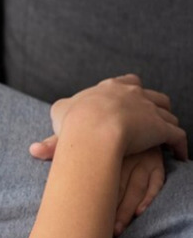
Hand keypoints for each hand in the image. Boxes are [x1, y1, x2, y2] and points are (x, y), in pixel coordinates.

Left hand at [30, 136, 164, 235]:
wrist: (118, 113)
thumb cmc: (91, 126)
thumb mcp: (75, 131)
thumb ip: (56, 143)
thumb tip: (32, 150)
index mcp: (105, 145)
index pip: (101, 175)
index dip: (94, 199)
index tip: (83, 218)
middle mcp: (126, 152)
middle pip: (119, 186)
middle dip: (112, 212)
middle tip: (103, 231)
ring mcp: (143, 156)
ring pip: (138, 188)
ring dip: (128, 211)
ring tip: (116, 230)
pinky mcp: (155, 160)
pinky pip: (156, 181)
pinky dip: (149, 198)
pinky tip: (139, 213)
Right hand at [48, 75, 187, 159]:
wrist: (92, 129)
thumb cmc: (74, 119)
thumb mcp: (60, 109)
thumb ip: (63, 109)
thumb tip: (58, 117)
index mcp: (112, 87)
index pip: (128, 82)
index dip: (130, 90)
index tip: (127, 99)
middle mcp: (134, 94)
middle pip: (153, 96)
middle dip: (154, 105)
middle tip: (149, 117)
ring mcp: (150, 111)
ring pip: (167, 114)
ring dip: (167, 123)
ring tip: (165, 136)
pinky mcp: (161, 130)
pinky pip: (177, 137)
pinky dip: (180, 146)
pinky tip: (180, 155)